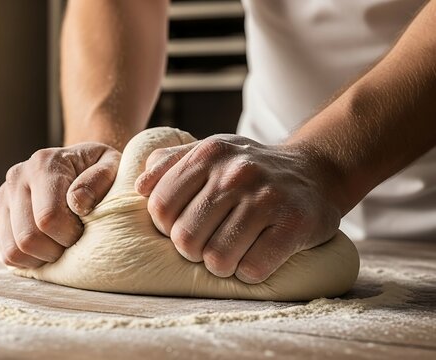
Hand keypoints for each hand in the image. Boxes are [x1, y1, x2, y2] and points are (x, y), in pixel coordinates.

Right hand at [0, 143, 120, 267]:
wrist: (80, 164)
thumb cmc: (99, 169)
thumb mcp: (112, 165)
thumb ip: (99, 179)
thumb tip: (77, 202)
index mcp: (44, 164)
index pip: (48, 217)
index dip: (70, 235)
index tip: (84, 230)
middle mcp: (17, 177)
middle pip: (27, 238)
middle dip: (56, 250)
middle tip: (74, 241)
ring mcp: (4, 197)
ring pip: (14, 250)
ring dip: (42, 257)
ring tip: (61, 244)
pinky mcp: (0, 214)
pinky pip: (7, 254)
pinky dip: (29, 260)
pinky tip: (48, 247)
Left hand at [135, 134, 340, 283]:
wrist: (316, 170)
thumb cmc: (250, 168)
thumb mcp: (210, 151)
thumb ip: (170, 163)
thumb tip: (139, 187)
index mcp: (209, 154)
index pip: (160, 207)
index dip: (166, 227)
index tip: (184, 226)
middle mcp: (236, 172)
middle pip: (185, 237)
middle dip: (192, 251)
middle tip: (208, 244)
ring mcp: (268, 197)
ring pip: (217, 258)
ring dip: (220, 265)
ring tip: (230, 254)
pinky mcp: (295, 224)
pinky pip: (253, 269)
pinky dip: (249, 272)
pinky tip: (256, 257)